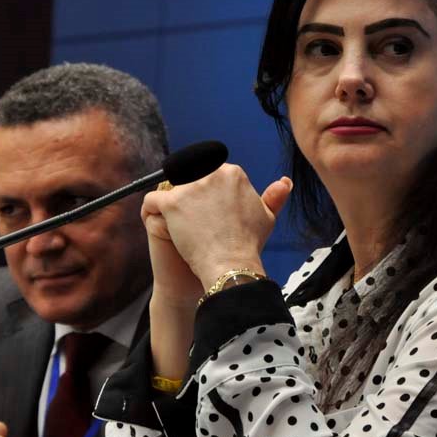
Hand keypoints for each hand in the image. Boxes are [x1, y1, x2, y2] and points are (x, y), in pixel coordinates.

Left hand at [142, 166, 291, 288]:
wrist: (232, 264)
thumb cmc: (248, 243)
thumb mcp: (266, 217)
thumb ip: (274, 197)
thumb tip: (285, 182)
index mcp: (231, 173)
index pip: (209, 175)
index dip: (206, 193)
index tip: (207, 211)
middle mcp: (211, 173)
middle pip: (190, 178)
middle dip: (189, 196)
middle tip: (191, 219)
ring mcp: (190, 187)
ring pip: (171, 188)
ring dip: (171, 204)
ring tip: (176, 224)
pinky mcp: (172, 202)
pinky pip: (152, 200)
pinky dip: (151, 210)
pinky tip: (156, 221)